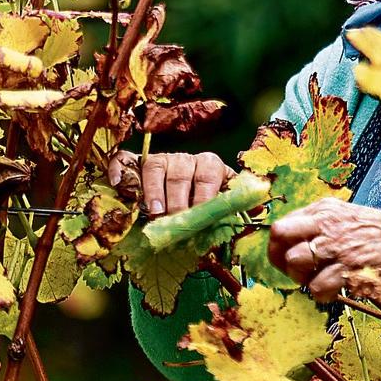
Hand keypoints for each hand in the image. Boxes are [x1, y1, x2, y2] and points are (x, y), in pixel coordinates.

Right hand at [109, 150, 232, 215]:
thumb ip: (237, 205)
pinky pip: (127, 160)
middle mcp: (186, 159)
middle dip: (177, 200)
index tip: (197, 216)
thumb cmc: (205, 203)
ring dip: (154, 191)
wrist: (185, 193)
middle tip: (173, 220)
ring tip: (153, 212)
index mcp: (210, 165)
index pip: (208, 175)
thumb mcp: (224, 202)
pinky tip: (118, 184)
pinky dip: (120, 169)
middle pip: (180, 174)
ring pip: (155, 168)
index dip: (203, 197)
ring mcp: (162, 160)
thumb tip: (261, 206)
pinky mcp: (139, 164)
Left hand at [269, 198, 380, 302]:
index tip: (291, 264)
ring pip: (295, 262)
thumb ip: (323, 228)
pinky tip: (341, 290)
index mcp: (325, 209)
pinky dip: (325, 295)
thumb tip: (295, 250)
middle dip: (284, 263)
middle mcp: (327, 221)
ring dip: (305, 279)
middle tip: (304, 275)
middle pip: (279, 238)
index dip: (278, 250)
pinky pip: (318, 286)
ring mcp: (339, 242)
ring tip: (325, 282)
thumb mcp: (350, 219)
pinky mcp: (352, 264)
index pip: (280, 226)